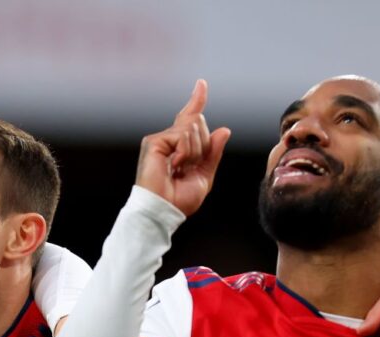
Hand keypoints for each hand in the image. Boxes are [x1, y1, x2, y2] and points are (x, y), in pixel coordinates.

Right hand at [135, 79, 230, 216]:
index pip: (191, 118)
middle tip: (189, 167)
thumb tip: (224, 130)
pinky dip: (186, 152)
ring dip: (195, 152)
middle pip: (199, 122)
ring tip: (180, 169)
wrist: (164, 209)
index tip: (201, 84)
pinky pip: (183, 136)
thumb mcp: (205, 175)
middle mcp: (168, 139)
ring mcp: (161, 139)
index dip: (197, 101)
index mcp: (179, 147)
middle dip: (204, 145)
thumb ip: (213, 152)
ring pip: (193, 128)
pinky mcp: (154, 142)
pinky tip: (175, 165)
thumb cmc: (179, 198)